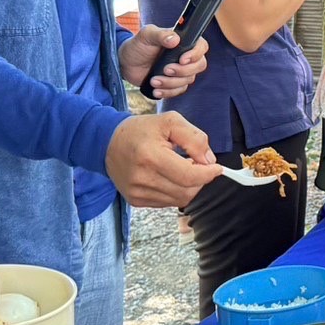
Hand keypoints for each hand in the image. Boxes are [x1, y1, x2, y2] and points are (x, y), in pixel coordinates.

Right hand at [105, 112, 222, 207]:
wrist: (108, 142)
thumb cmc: (141, 130)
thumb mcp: (170, 122)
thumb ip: (194, 138)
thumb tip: (209, 161)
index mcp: (150, 156)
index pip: (189, 176)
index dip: (208, 174)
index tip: (217, 168)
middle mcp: (142, 178)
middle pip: (187, 190)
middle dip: (200, 179)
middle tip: (197, 163)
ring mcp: (137, 192)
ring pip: (179, 199)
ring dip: (189, 186)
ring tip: (182, 167)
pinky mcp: (135, 200)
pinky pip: (167, 202)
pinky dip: (176, 191)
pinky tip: (170, 176)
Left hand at [119, 24, 208, 97]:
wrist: (127, 63)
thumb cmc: (138, 45)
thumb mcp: (146, 35)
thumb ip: (161, 34)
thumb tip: (175, 39)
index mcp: (183, 41)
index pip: (201, 47)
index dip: (195, 54)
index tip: (182, 59)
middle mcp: (185, 56)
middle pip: (199, 65)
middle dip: (183, 71)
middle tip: (165, 70)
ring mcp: (181, 71)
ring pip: (188, 80)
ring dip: (171, 83)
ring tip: (153, 80)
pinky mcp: (174, 83)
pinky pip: (179, 91)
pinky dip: (168, 92)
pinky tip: (156, 90)